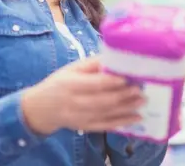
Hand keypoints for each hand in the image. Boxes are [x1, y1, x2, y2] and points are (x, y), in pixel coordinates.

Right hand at [21, 57, 144, 134]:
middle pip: (103, 100)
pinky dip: (122, 123)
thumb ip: (92, 63)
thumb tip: (114, 56)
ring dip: (127, 109)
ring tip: (143, 102)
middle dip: (124, 96)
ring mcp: (80, 117)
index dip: (112, 82)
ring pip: (107, 114)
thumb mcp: (71, 69)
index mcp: (71, 84)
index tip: (128, 78)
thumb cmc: (58, 83)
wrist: (41, 109)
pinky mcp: (85, 127)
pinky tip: (136, 118)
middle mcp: (75, 103)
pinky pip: (106, 126)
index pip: (94, 84)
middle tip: (141, 90)